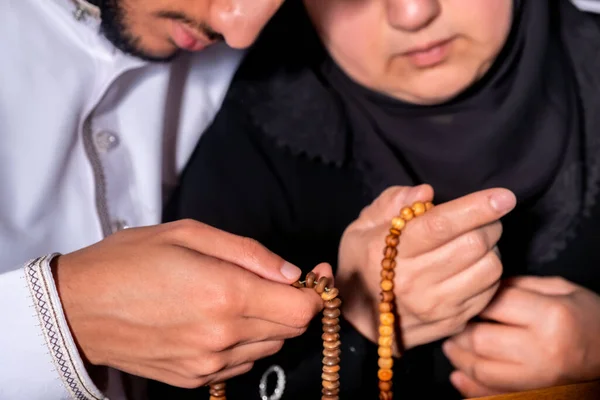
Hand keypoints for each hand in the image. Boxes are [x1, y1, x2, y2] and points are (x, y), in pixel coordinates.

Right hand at [52, 220, 329, 387]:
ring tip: (242, 296)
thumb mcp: (189, 235)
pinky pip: (242, 362)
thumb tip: (292, 272)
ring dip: (270, 322)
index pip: (301, 308)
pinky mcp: (194, 379)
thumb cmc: (128, 261)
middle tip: (277, 280)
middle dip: (294, 304)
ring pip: (270, 346)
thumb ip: (249, 253)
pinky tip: (222, 319)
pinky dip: (246, 341)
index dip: (316, 291)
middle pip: (290, 329)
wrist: (77, 309)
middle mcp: (223, 336)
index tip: (314, 273)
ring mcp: (209, 363)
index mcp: (226, 294)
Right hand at [337, 185, 515, 350]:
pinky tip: (472, 266)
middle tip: (483, 218)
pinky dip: (488, 272)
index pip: (441, 225)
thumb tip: (426, 193)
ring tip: (474, 243)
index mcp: (390, 253)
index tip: (504, 196)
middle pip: (473, 244)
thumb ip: (392, 202)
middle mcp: (414, 282)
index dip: (476, 207)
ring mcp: (435, 306)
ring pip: (489, 269)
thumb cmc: (363, 261)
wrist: (358, 316)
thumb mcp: (362, 225)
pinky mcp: (452, 322)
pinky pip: (490, 291)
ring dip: (491, 249)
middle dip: (488, 224)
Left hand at [443, 276, 599, 397]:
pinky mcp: (532, 395)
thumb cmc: (590, 319)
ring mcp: (537, 379)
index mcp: (550, 317)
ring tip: (452, 345)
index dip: (473, 300)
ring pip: (480, 371)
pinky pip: (491, 394)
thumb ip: (520, 286)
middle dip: (459, 331)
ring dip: (458, 358)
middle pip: (480, 341)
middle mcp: (541, 351)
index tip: (465, 298)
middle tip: (453, 324)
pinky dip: (469, 387)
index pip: (493, 305)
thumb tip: (482, 289)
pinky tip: (459, 375)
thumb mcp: (562, 290)